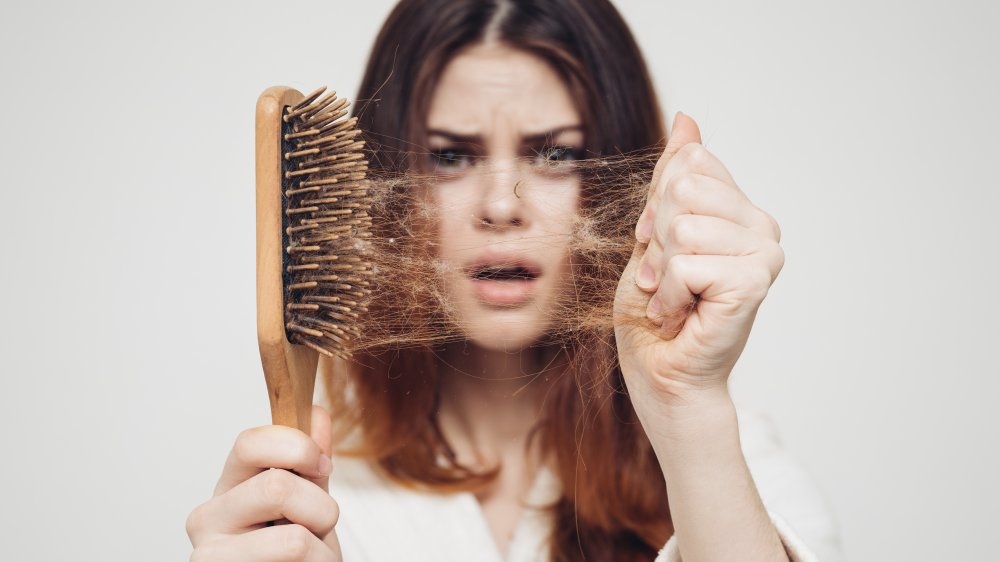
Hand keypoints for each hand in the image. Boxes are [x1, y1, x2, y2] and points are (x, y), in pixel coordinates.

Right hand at [187, 406, 341, 560]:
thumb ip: (311, 464)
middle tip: (319, 526)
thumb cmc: (295, 556)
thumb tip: (315, 414)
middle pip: (276, 486)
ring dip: (321, 548)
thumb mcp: (308, 504)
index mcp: (228, 488)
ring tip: (308, 557)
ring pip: (292, 538)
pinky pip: (296, 560)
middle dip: (320, 508)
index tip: (321, 465)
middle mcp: (207, 518)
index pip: (249, 442)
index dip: (297, 447)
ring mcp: (208, 556)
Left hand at [614, 113, 783, 410]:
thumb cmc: (654, 310)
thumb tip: (687, 119)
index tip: (659, 248)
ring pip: (682, 227)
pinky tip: (678, 316)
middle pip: (683, 189)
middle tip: (664, 279)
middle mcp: (762, 226)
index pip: (690, 164)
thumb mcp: (654, 231)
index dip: (657, 208)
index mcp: (741, 209)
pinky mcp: (754, 282)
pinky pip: (685, 263)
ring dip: (659, 272)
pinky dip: (666, 295)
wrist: (660, 373)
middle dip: (656, 238)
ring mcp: (764, 253)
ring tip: (671, 299)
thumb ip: (672, 177)